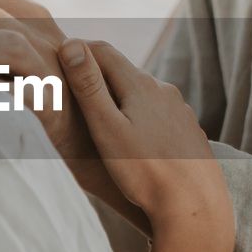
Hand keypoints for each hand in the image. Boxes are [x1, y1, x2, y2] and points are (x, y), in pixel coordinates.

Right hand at [59, 38, 233, 243]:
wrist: (195, 207)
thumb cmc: (144, 171)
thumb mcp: (107, 127)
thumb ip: (88, 86)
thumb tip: (71, 44)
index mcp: (141, 85)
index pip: (103, 51)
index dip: (77, 51)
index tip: (57, 58)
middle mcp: (165, 91)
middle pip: (124, 71)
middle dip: (97, 74)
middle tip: (72, 87)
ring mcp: (180, 112)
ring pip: (143, 94)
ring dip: (120, 97)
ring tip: (100, 117)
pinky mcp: (189, 133)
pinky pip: (159, 114)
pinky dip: (140, 117)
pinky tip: (134, 139)